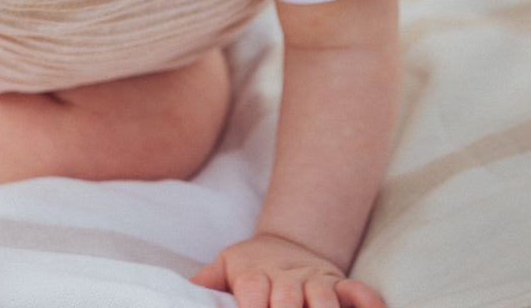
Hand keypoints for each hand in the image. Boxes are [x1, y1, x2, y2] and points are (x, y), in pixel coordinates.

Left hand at [191, 234, 386, 307]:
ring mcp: (315, 280)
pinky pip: (359, 292)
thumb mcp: (224, 268)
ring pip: (323, 295)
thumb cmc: (248, 268)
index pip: (252, 290)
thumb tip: (181, 294)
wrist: (283, 246)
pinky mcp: (340, 284)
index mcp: (253, 274)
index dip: (253, 306)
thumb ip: (206, 284)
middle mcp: (285, 277)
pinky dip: (367, 303)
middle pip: (288, 296)